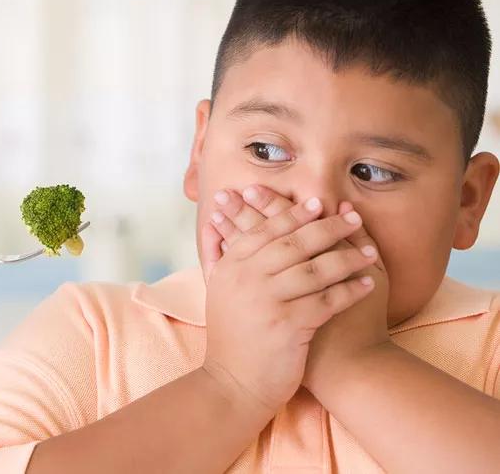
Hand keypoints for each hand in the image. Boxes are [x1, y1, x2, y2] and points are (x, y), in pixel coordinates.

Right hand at [199, 189, 377, 411]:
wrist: (232, 383)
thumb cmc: (231, 335)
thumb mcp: (216, 291)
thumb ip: (216, 255)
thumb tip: (215, 223)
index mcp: (231, 266)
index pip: (267, 230)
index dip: (294, 214)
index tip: (319, 203)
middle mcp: (247, 278)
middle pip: (294, 243)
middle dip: (327, 227)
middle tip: (352, 217)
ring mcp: (266, 301)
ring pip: (314, 269)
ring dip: (347, 258)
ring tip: (369, 253)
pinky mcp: (287, 325)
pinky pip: (327, 300)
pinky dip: (350, 291)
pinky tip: (367, 285)